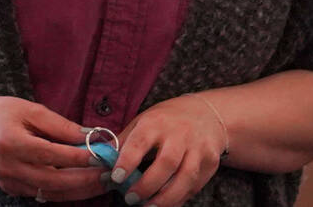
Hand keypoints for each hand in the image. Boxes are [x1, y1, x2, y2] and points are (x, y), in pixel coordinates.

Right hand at [0, 95, 110, 200]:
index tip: (104, 153)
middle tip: (110, 173)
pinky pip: (43, 195)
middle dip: (87, 179)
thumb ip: (59, 124)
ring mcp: (9, 182)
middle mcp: (9, 166)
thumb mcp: (27, 109)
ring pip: (53, 193)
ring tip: (103, 181)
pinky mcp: (11, 190)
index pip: (54, 154)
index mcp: (11, 142)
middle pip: (56, 180)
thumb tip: (91, 136)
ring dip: (81, 190)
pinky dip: (65, 192)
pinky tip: (82, 185)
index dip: (81, 156)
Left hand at [111, 94, 226, 205]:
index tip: (115, 178)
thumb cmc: (167, 120)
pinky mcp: (211, 162)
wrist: (206, 115)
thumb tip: (102, 158)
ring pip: (185, 178)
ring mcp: (198, 149)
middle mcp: (179, 134)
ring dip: (166, 197)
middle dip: (147, 185)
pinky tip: (167, 203)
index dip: (127, 162)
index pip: (139, 143)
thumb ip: (125, 140)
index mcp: (156, 122)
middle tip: (130, 199)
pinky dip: (181, 197)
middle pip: (165, 164)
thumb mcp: (142, 121)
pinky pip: (195, 184)